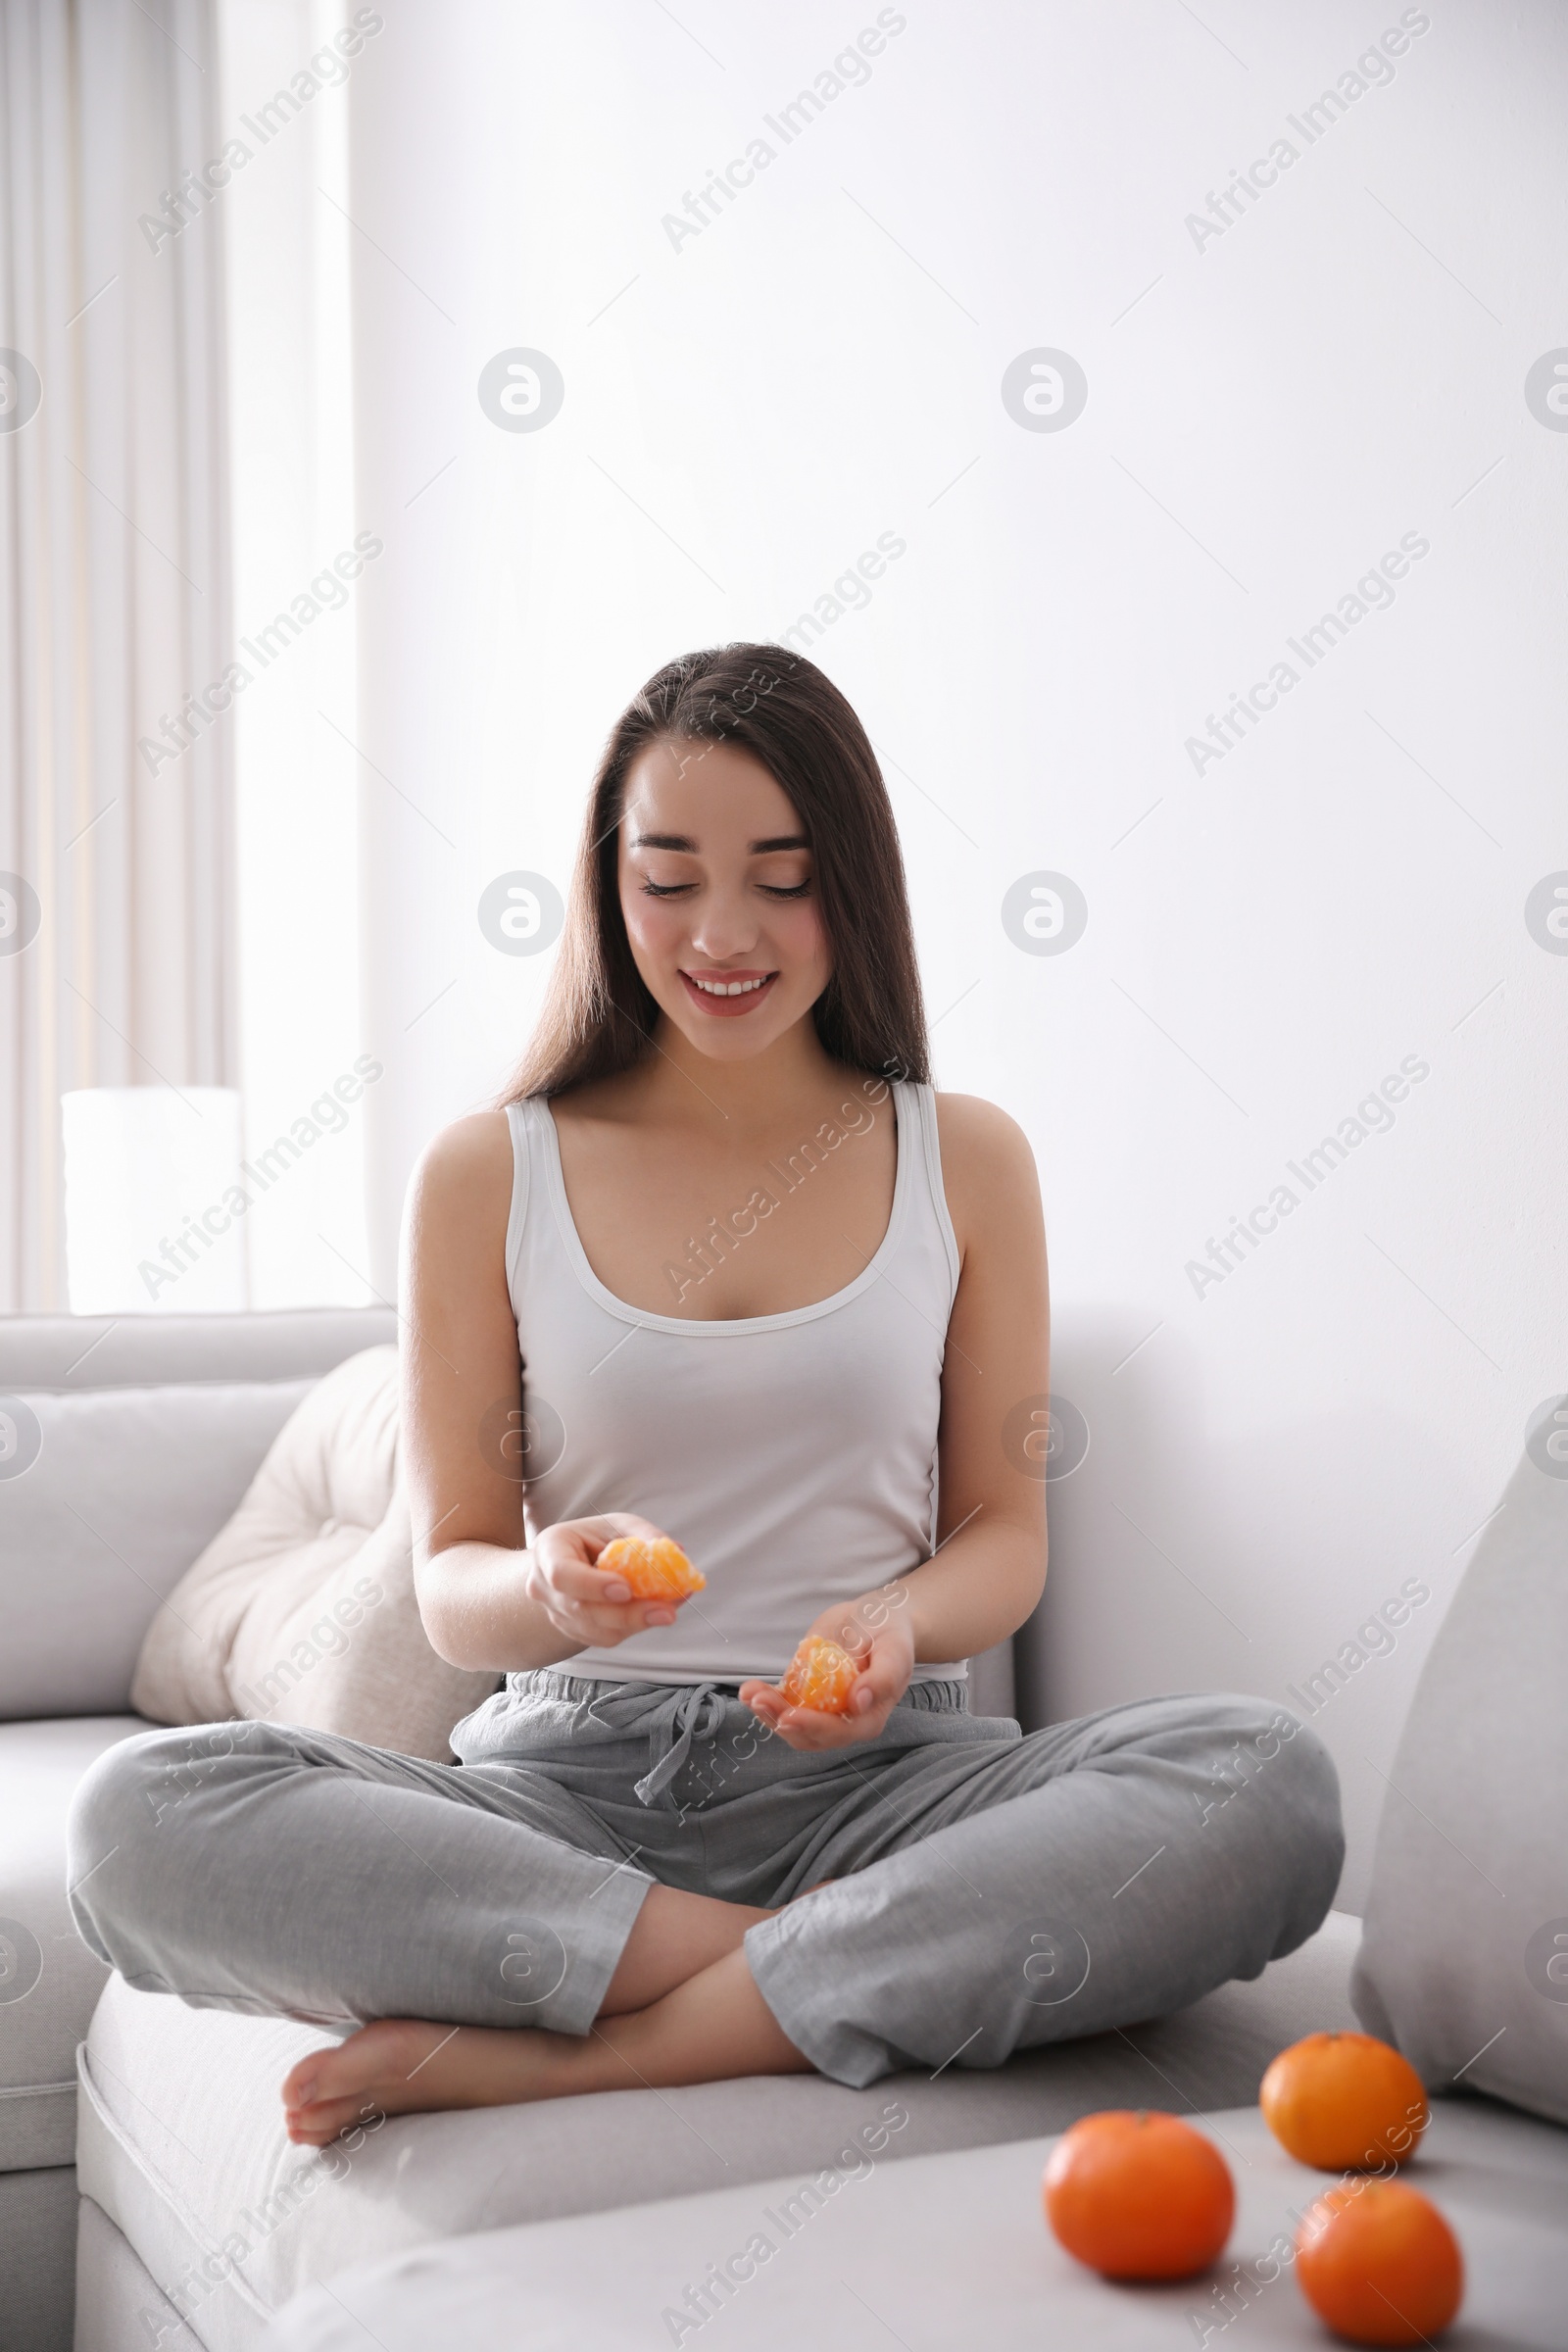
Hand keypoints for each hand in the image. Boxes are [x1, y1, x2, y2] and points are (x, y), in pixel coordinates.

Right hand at [522, 1514, 687, 1650]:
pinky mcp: (573, 1631)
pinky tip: (654, 1614)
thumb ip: (642, 1535)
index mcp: (549, 1550)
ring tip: (670, 1610)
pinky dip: (632, 1628)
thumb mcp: (615, 1525)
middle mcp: (544, 1586)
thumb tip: (676, 1551)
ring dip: (636, 1623)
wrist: (568, 1563)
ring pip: (595, 1630)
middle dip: (627, 1613)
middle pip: (582, 1610)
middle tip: (666, 1611)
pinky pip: (603, 1638)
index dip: (593, 1585)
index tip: (626, 1589)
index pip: (562, 1574)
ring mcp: (556, 1613)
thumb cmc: (593, 1538)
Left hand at [740, 1589, 915, 1750]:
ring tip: (750, 1692)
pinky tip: (750, 1689)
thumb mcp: (894, 1650)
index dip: (813, 1727)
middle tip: (759, 1699)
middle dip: (781, 1720)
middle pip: (808, 1734)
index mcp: (869, 1717)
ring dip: (767, 1712)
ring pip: (789, 1723)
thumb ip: (882, 1678)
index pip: (840, 1732)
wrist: (875, 1620)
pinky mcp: (804, 1695)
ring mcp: (820, 1710)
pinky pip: (782, 1704)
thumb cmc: (890, 1635)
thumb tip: (860, 1702)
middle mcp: (843, 1721)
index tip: (789, 1716)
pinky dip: (764, 1699)